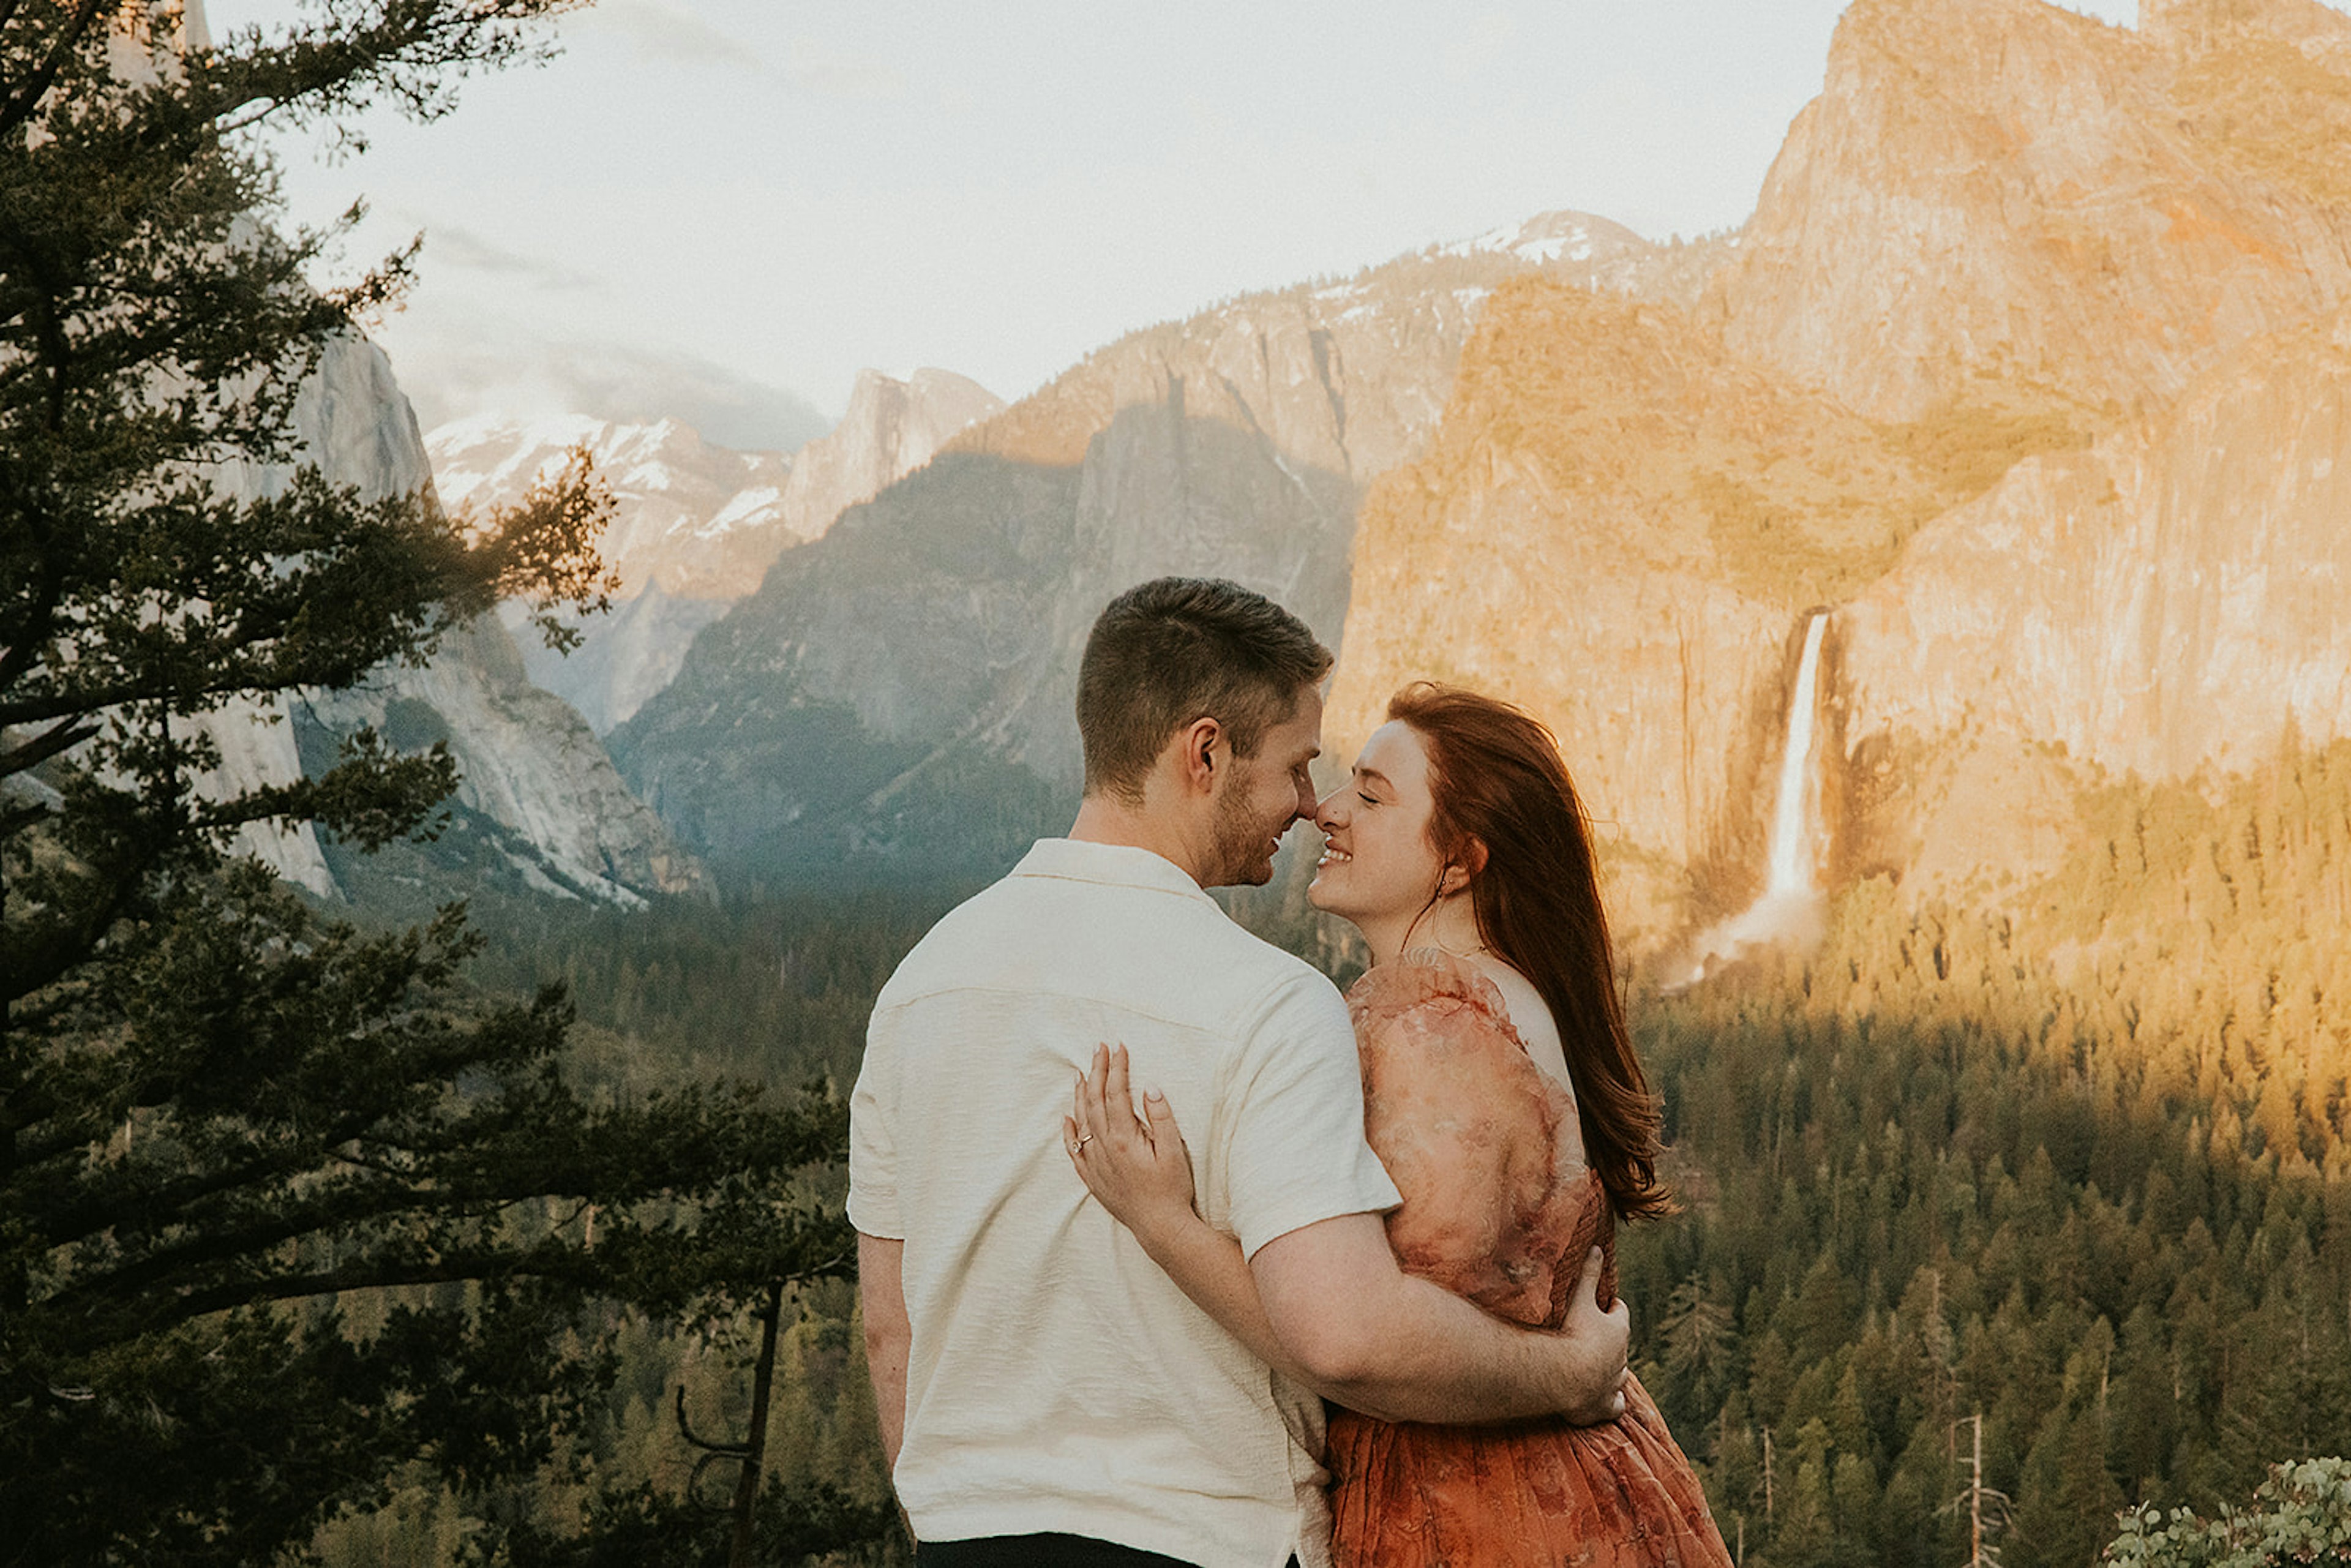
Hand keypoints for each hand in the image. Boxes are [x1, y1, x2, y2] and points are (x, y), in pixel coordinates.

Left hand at [1065, 1043, 1197, 1249]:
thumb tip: (1149, 1087)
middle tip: (1099, 1049)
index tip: (1119, 1047)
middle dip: (1096, 1071)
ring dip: (1081, 1094)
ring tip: (1081, 1073)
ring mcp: (1095, 1163)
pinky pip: (1073, 1149)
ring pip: (1082, 1120)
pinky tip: (1067, 1117)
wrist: (1160, 1227)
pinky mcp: (1092, 1177)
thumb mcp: (1174, 1151)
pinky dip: (1069, 1131)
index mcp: (1125, 1138)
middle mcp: (1104, 1148)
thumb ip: (1161, 1117)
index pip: (1116, 1092)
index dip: (1116, 1067)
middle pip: (1095, 1100)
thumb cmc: (1172, 1189)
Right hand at [1557, 1247, 1629, 1424]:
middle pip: (1621, 1345)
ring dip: (1610, 1370)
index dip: (1612, 1307)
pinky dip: (1611, 1402)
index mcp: (1618, 1330)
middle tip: (1592, 1336)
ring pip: (1619, 1375)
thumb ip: (1589, 1274)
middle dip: (1611, 1341)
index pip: (1620, 1313)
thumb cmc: (1572, 1333)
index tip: (1605, 1304)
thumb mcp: (1579, 1298)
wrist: (1565, 1376)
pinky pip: (1614, 1405)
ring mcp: (1613, 1383)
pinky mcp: (1604, 1406)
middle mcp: (1621, 1357)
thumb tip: (1597, 1247)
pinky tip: (1604, 1400)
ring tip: (1596, 1366)